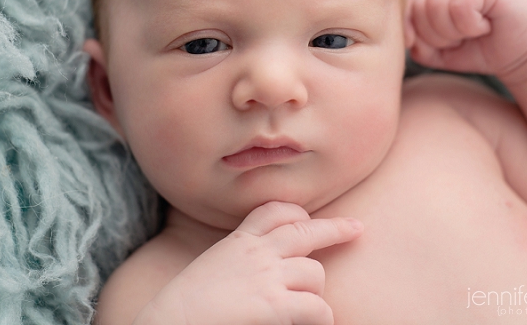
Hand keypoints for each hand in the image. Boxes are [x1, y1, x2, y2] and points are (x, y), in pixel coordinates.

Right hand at [134, 202, 362, 324]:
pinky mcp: (275, 304)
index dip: (295, 213)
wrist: (170, 324)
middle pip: (304, 230)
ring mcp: (268, 276)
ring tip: (303, 311)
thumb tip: (263, 275)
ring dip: (314, 292)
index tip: (307, 217)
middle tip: (356, 228)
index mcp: (237, 242)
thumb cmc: (184, 308)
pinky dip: (320, 318)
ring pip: (315, 273)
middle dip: (334, 229)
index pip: (273, 212)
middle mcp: (256, 252)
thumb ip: (238, 262)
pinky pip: (317, 307)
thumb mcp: (211, 270)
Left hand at [405, 0, 526, 79]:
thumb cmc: (478, 52)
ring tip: (473, 33)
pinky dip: (470, 25)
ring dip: (454, 31)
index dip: (415, 33)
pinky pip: (460, 5)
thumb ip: (416, 42)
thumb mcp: (437, 53)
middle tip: (461, 40)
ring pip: (437, 5)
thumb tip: (405, 35)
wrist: (520, 58)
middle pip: (421, 7)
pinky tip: (485, 26)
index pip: (407, 8)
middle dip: (438, 35)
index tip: (439, 47)